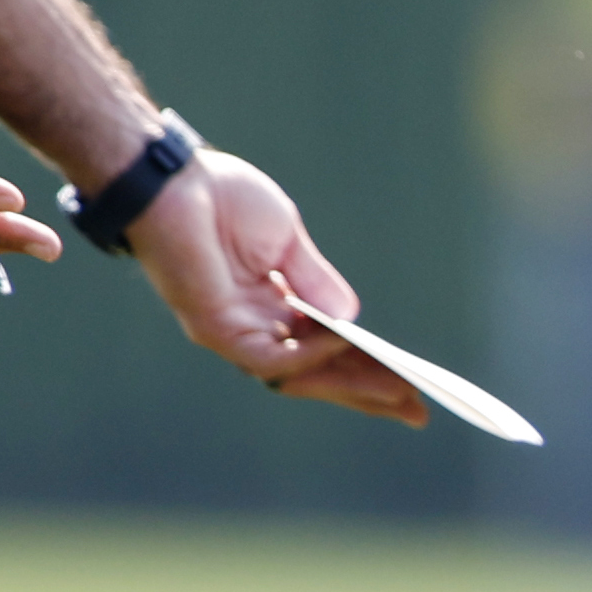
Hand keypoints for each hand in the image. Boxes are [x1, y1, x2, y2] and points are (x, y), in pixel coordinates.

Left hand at [129, 149, 424, 422]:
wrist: (175, 181)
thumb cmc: (223, 200)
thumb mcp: (288, 243)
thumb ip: (315, 283)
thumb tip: (352, 322)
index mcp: (272, 307)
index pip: (326, 350)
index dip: (367, 369)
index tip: (411, 386)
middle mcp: (254, 328)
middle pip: (318, 373)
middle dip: (367, 391)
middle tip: (416, 410)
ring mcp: (234, 333)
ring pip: (299, 375)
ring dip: (349, 382)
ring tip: (397, 388)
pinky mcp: (217, 328)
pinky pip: (271, 356)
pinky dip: (309, 353)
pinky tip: (343, 341)